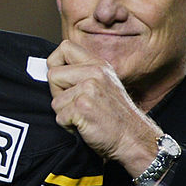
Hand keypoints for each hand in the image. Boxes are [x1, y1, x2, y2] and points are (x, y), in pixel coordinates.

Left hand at [46, 40, 162, 177]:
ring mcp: (89, 89)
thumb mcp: (104, 84)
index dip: (55, 63)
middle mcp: (95, 73)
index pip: (65, 47)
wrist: (133, 138)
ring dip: (64, 114)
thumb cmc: (116, 117)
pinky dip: (68, 126)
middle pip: (53, 74)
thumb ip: (83, 73)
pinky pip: (59, 117)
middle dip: (57, 93)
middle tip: (75, 105)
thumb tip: (52, 70)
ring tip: (84, 117)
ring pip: (55, 100)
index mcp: (98, 64)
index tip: (61, 79)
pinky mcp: (83, 107)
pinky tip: (85, 126)